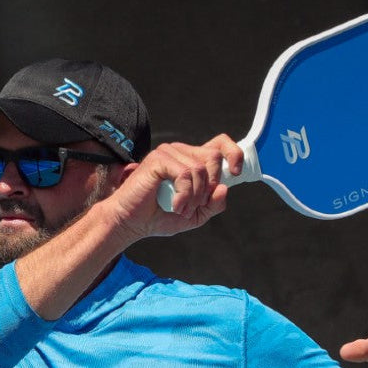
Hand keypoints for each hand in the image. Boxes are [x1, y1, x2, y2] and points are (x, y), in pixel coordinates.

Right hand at [108, 134, 243, 241]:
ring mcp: (169, 153)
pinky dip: (184, 195)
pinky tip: (174, 205)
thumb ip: (213, 205)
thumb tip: (223, 189)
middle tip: (194, 205)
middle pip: (213, 157)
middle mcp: (181, 152)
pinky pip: (185, 174)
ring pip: (199, 169)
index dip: (233, 153)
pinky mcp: (159, 159)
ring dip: (193, 196)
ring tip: (180, 209)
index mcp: (191, 161)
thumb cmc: (158, 217)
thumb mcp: (194, 216)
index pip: (219, 144)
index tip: (236, 173)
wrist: (131, 223)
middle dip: (208, 187)